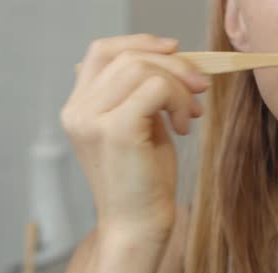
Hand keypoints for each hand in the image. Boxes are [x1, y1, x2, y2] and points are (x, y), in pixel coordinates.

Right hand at [61, 34, 208, 239]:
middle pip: (127, 57)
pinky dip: (179, 100)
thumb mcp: (140, 129)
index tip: (175, 49)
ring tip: (191, 116)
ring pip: (143, 69)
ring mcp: (92, 119)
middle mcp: (78, 110)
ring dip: (179, 86)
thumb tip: (165, 60)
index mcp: (79, 108)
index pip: (102, 52)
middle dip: (173, 65)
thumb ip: (141, 96)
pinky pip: (156, 88)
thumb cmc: (144, 181)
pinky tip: (184, 127)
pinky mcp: (116, 130)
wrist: (138, 226)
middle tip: (200, 86)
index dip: (139, 42)